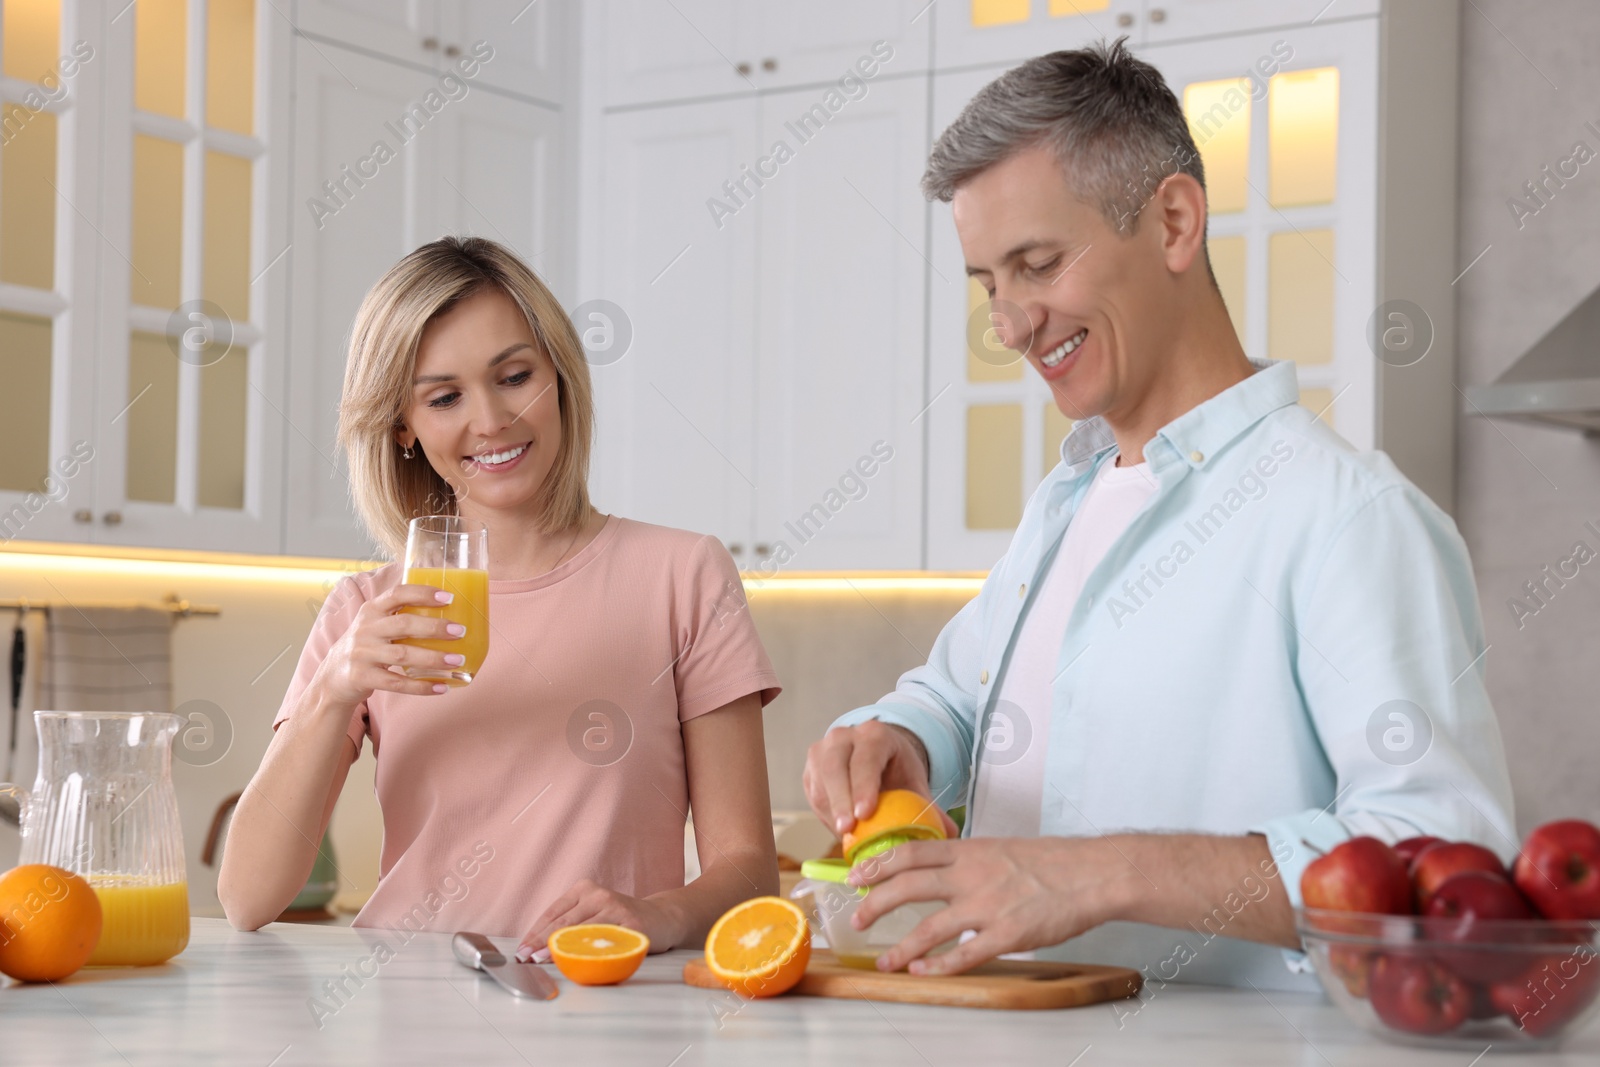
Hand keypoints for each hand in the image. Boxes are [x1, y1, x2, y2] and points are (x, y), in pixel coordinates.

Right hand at [312, 583, 466, 706]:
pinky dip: (421, 686)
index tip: (448, 597)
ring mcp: (362, 653)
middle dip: (434, 627)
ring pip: (402, 655)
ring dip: (433, 658)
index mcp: (372, 610)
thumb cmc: (367, 646)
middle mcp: (365, 629)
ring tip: (458, 660)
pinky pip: (397, 683)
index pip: (397, 594)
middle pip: (403, 624)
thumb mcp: (376, 625)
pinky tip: (442, 687)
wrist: (333, 676)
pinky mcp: (362, 677)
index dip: (423, 594)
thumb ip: (402, 617)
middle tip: (460, 631)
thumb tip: (450, 615)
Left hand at [515, 880, 688, 960]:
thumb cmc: (621, 920)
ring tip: (543, 962)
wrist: (661, 917)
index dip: (535, 933)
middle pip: (564, 923)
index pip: (553, 913)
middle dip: (542, 943)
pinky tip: (577, 963)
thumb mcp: (593, 914)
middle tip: (526, 959)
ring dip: (560, 950)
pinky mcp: (632, 925)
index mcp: (585, 889)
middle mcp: (599, 895)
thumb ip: (571, 925)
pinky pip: (606, 943)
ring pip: (582, 932)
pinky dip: (589, 954)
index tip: (521, 951)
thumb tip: (537, 948)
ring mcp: (617, 908)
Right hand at [803, 720, 957, 837]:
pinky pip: (812, 791)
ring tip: (843, 835)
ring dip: (829, 809)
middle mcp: (844, 736)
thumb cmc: (895, 770)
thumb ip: (929, 807)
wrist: (875, 755)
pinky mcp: (811, 768)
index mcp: (875, 735)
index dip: (864, 785)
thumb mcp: (913, 782)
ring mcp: (823, 749)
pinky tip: (837, 829)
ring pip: (819, 779)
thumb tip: (949, 833)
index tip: (865, 814)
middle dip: (841, 799)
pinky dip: (823, 813)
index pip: (866, 757)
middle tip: (848, 830)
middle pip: (835, 766)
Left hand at [847, 835, 1136, 975]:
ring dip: (901, 948)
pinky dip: (940, 966)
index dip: (879, 865)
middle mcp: (971, 875)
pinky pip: (965, 955)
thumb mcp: (1001, 847)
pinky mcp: (1007, 934)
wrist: (1093, 873)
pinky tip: (924, 972)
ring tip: (884, 961)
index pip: (911, 853)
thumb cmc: (1052, 862)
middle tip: (857, 918)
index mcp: (969, 851)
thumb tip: (942, 870)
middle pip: (908, 887)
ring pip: (930, 928)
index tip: (856, 876)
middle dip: (876, 904)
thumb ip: (969, 860)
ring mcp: (988, 905)